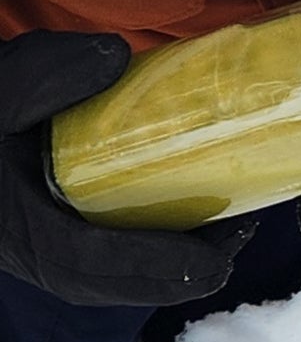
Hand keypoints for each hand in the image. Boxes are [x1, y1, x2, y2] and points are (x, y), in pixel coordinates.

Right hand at [0, 31, 252, 306]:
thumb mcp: (4, 85)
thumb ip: (47, 74)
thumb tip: (117, 57)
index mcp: (16, 225)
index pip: (88, 262)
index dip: (152, 266)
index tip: (211, 261)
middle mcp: (26, 250)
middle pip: (109, 284)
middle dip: (177, 276)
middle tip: (236, 241)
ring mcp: (38, 250)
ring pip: (108, 281)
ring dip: (170, 271)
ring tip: (227, 235)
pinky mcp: (51, 239)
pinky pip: (104, 266)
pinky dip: (149, 258)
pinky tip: (190, 231)